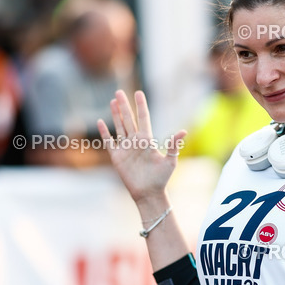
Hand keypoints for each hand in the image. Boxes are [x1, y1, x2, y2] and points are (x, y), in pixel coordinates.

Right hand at [97, 89, 186, 203]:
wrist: (148, 194)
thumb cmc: (161, 178)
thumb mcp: (170, 161)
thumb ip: (174, 145)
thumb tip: (183, 131)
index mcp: (147, 140)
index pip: (143, 118)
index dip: (141, 106)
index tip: (139, 93)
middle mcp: (135, 142)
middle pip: (128, 119)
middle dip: (124, 105)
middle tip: (119, 91)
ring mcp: (125, 148)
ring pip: (119, 127)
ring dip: (115, 114)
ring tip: (113, 101)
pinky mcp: (117, 157)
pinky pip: (109, 142)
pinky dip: (105, 132)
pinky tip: (101, 121)